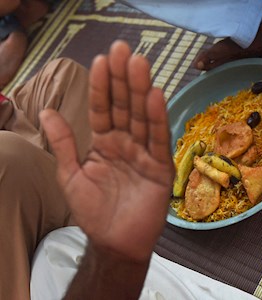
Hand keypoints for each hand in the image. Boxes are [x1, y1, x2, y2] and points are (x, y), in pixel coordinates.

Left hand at [40, 41, 173, 261]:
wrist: (115, 241)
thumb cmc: (94, 211)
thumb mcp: (70, 175)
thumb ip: (62, 143)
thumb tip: (47, 111)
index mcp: (104, 143)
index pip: (103, 109)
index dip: (102, 86)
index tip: (101, 60)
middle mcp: (126, 143)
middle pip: (124, 107)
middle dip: (123, 79)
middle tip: (124, 50)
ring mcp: (144, 153)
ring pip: (142, 118)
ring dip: (141, 91)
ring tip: (139, 64)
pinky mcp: (161, 167)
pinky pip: (158, 140)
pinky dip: (157, 119)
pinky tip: (155, 96)